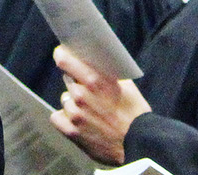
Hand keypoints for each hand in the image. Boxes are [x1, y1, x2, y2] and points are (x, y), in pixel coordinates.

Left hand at [51, 46, 149, 164]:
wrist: (139, 145)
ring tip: (91, 112)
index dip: (62, 55)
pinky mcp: (71, 131)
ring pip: (65, 99)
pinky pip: (57, 117)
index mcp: (96, 81)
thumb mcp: (127, 87)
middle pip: (68, 80)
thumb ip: (107, 74)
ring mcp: (75, 114)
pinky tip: (79, 123)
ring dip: (74, 103)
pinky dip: (65, 119)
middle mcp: (82, 96)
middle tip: (92, 94)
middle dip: (77, 84)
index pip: (64, 60)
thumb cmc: (136, 115)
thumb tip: (94, 63)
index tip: (61, 53)